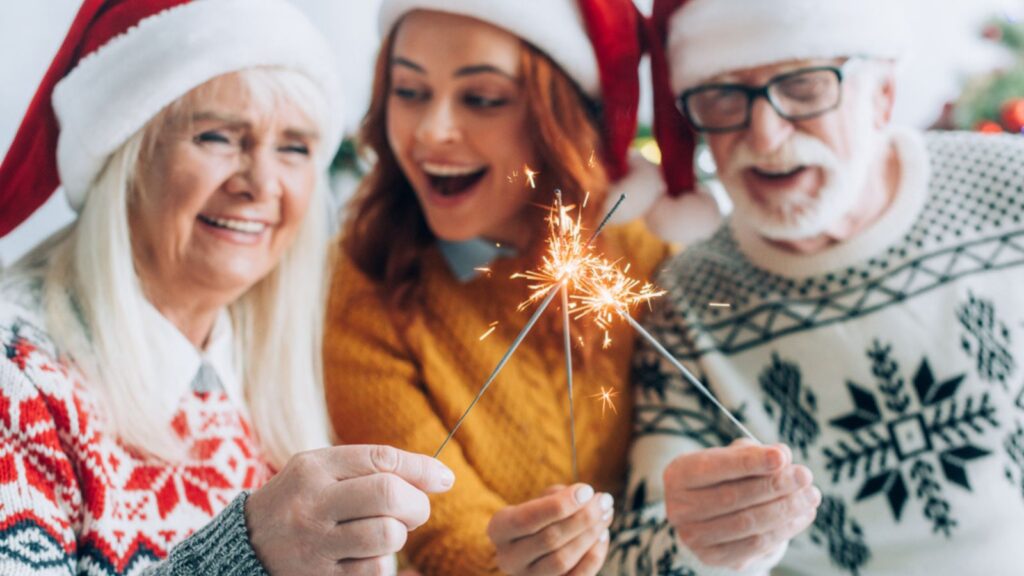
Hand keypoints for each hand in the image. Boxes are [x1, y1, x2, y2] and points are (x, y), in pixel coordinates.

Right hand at [245, 445, 454, 574]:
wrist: (245, 546)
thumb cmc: (299, 500)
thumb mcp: (321, 469)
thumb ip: (373, 466)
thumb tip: (440, 477)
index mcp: (313, 469)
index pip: (381, 460)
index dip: (421, 469)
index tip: (443, 479)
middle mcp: (312, 505)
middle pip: (388, 494)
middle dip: (416, 503)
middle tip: (413, 511)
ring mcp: (314, 545)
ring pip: (387, 536)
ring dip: (398, 535)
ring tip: (385, 532)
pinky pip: (374, 571)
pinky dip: (380, 563)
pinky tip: (363, 556)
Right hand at [488, 483, 613, 574]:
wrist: (530, 548)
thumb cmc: (538, 517)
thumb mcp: (539, 500)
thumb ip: (558, 497)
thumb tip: (588, 499)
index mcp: (499, 529)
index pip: (528, 518)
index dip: (560, 505)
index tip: (587, 490)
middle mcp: (508, 558)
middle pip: (549, 539)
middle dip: (582, 518)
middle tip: (604, 500)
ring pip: (562, 560)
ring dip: (590, 535)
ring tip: (606, 514)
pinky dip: (594, 557)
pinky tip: (603, 536)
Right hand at [663, 440, 819, 570]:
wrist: (706, 513)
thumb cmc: (722, 476)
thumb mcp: (732, 456)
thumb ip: (754, 452)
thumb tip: (783, 455)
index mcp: (679, 474)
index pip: (715, 467)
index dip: (750, 462)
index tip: (782, 456)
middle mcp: (680, 507)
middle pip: (733, 497)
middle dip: (775, 485)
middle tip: (805, 476)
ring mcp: (694, 536)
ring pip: (747, 524)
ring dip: (786, 509)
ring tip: (811, 496)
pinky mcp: (713, 557)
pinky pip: (755, 545)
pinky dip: (784, 530)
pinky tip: (802, 516)